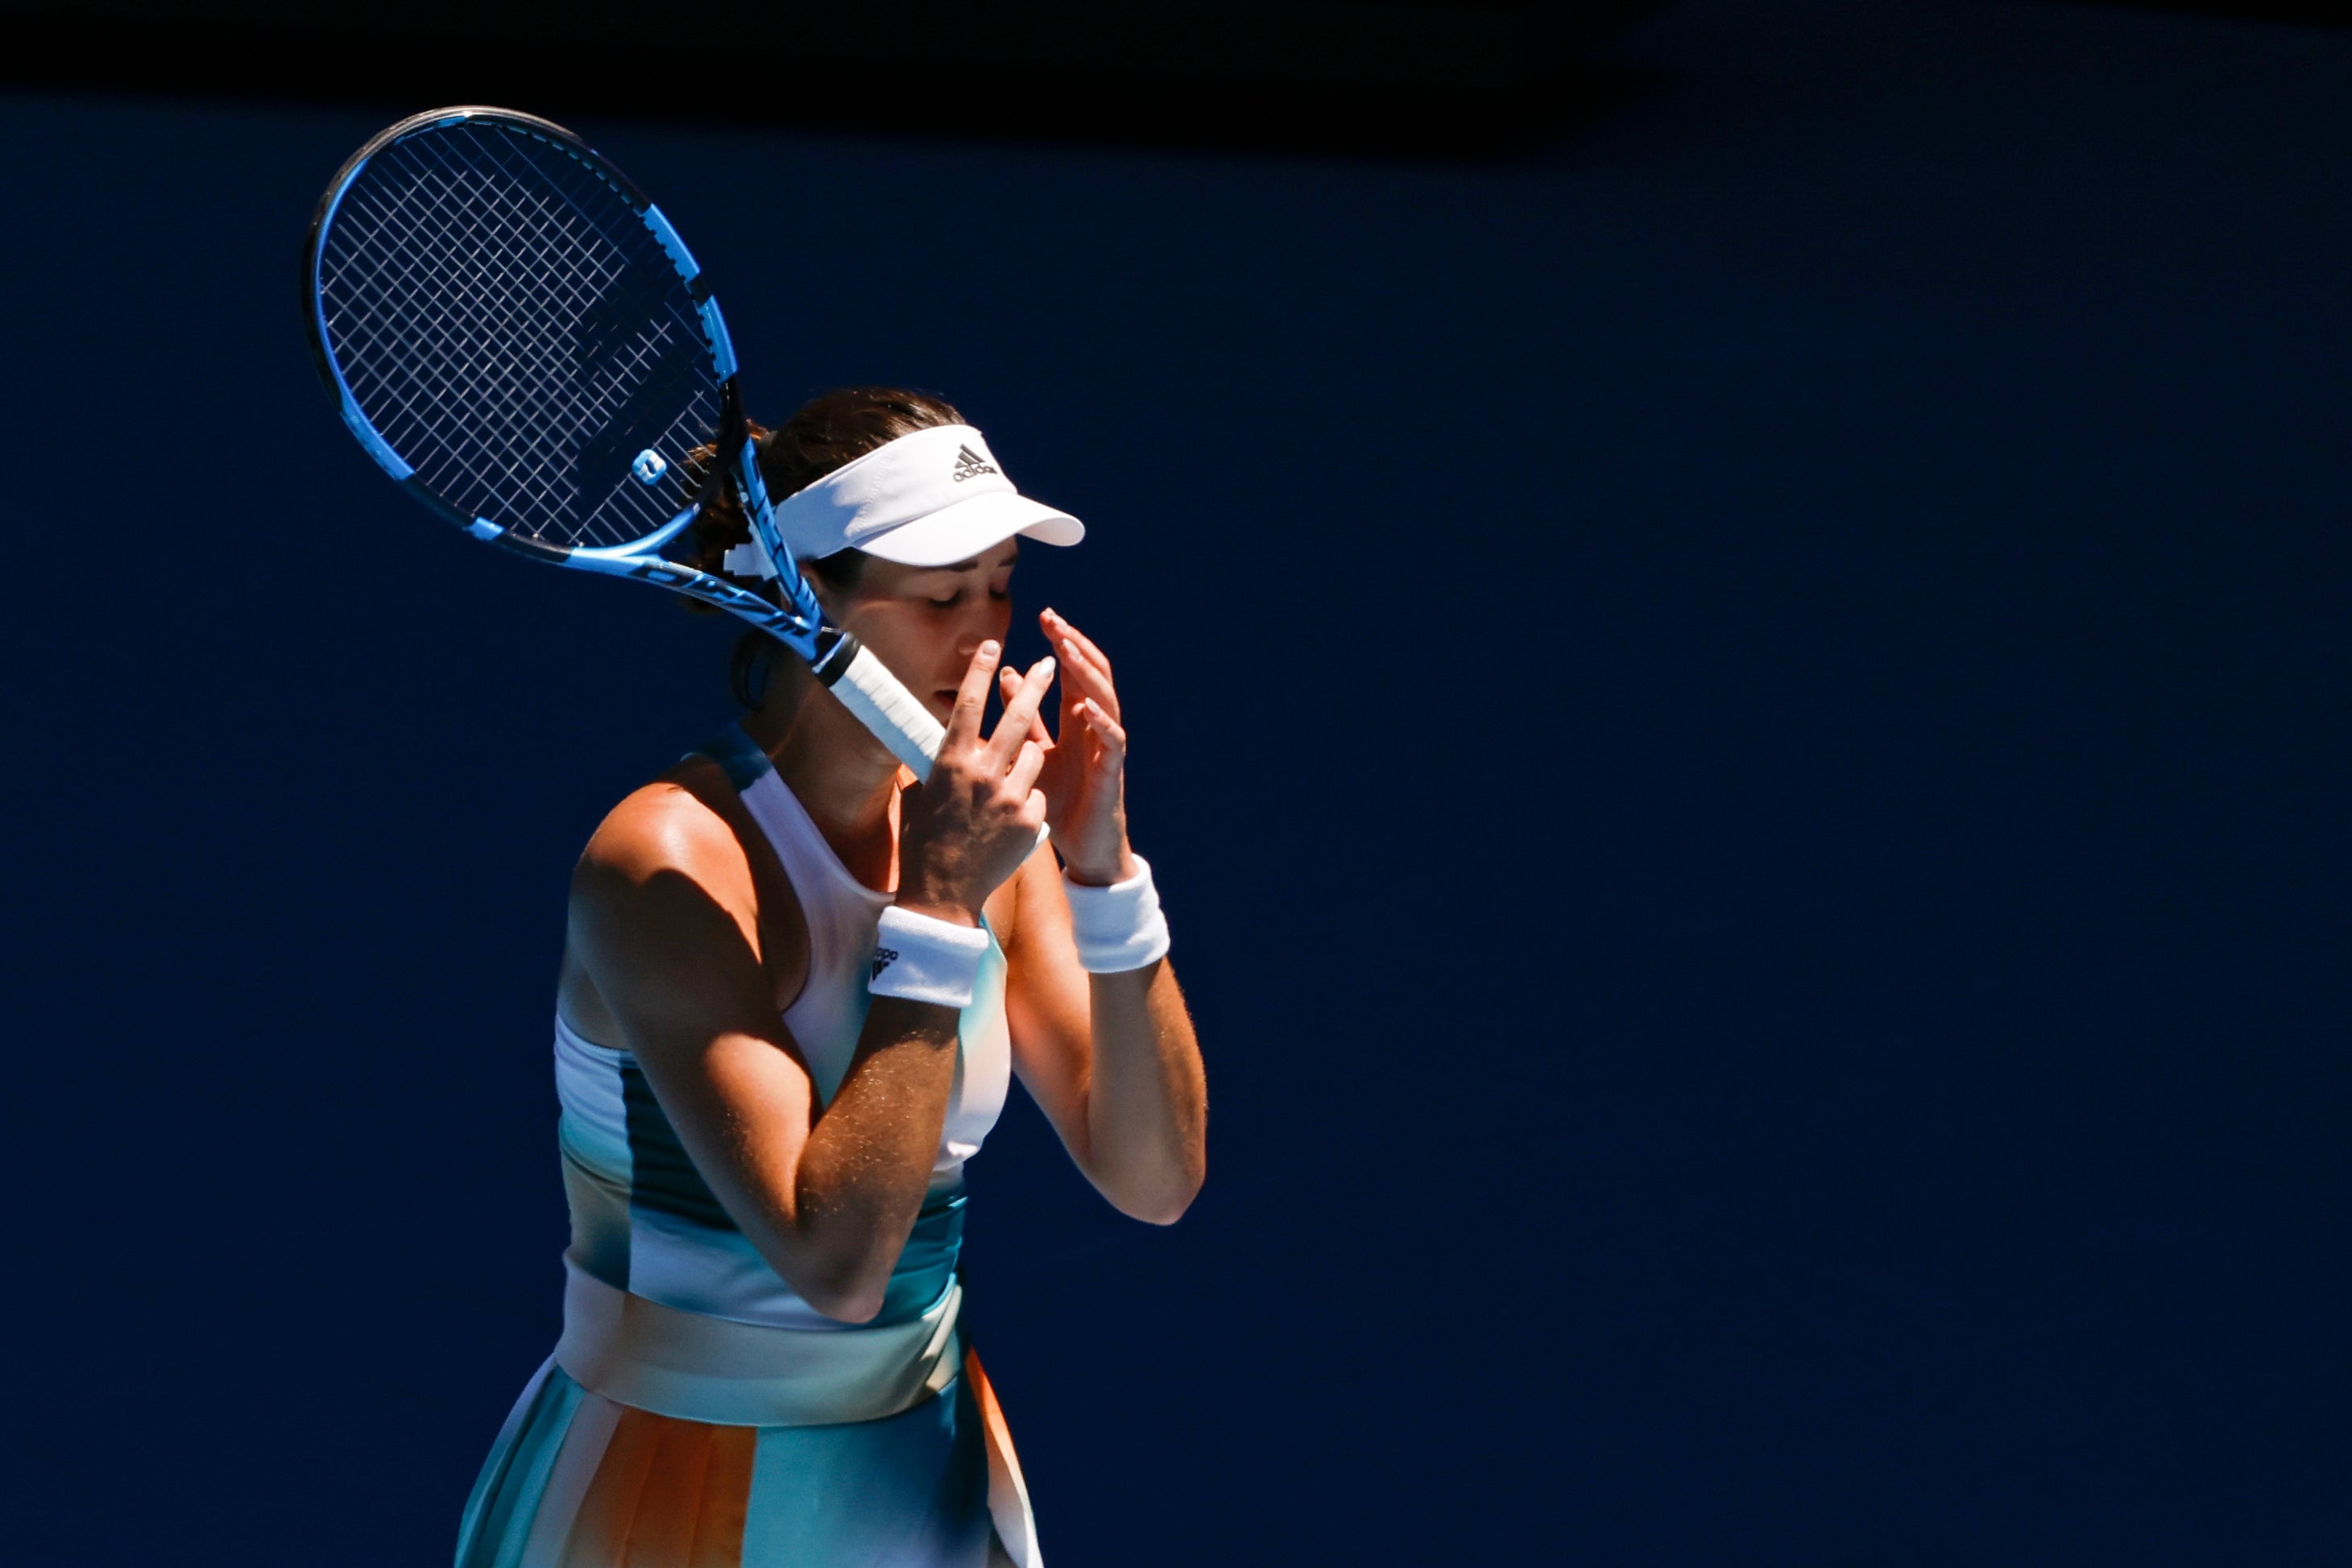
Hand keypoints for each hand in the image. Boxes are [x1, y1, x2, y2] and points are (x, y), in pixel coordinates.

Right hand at [898, 641, 1054, 922]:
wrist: (942, 894)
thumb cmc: (924, 844)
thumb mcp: (922, 797)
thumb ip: (938, 767)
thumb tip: (940, 745)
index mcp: (950, 762)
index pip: (969, 704)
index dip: (981, 670)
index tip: (992, 644)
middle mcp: (982, 774)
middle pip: (1018, 717)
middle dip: (1035, 685)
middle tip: (1048, 663)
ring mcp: (1009, 796)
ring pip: (1033, 756)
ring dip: (1027, 759)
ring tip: (1008, 780)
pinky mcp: (1029, 820)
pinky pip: (1036, 795)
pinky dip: (1027, 801)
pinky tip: (1007, 822)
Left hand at [1001, 608, 1132, 885]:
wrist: (1080, 850)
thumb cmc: (1058, 802)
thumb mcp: (1032, 753)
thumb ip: (1024, 717)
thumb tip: (1006, 673)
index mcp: (1075, 721)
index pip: (1072, 672)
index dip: (1062, 643)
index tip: (1043, 617)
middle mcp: (1094, 728)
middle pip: (1092, 676)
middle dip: (1074, 646)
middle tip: (1054, 620)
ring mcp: (1106, 749)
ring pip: (1105, 699)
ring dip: (1086, 674)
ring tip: (1067, 651)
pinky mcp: (1112, 774)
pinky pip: (1113, 742)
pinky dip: (1101, 722)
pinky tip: (1085, 706)